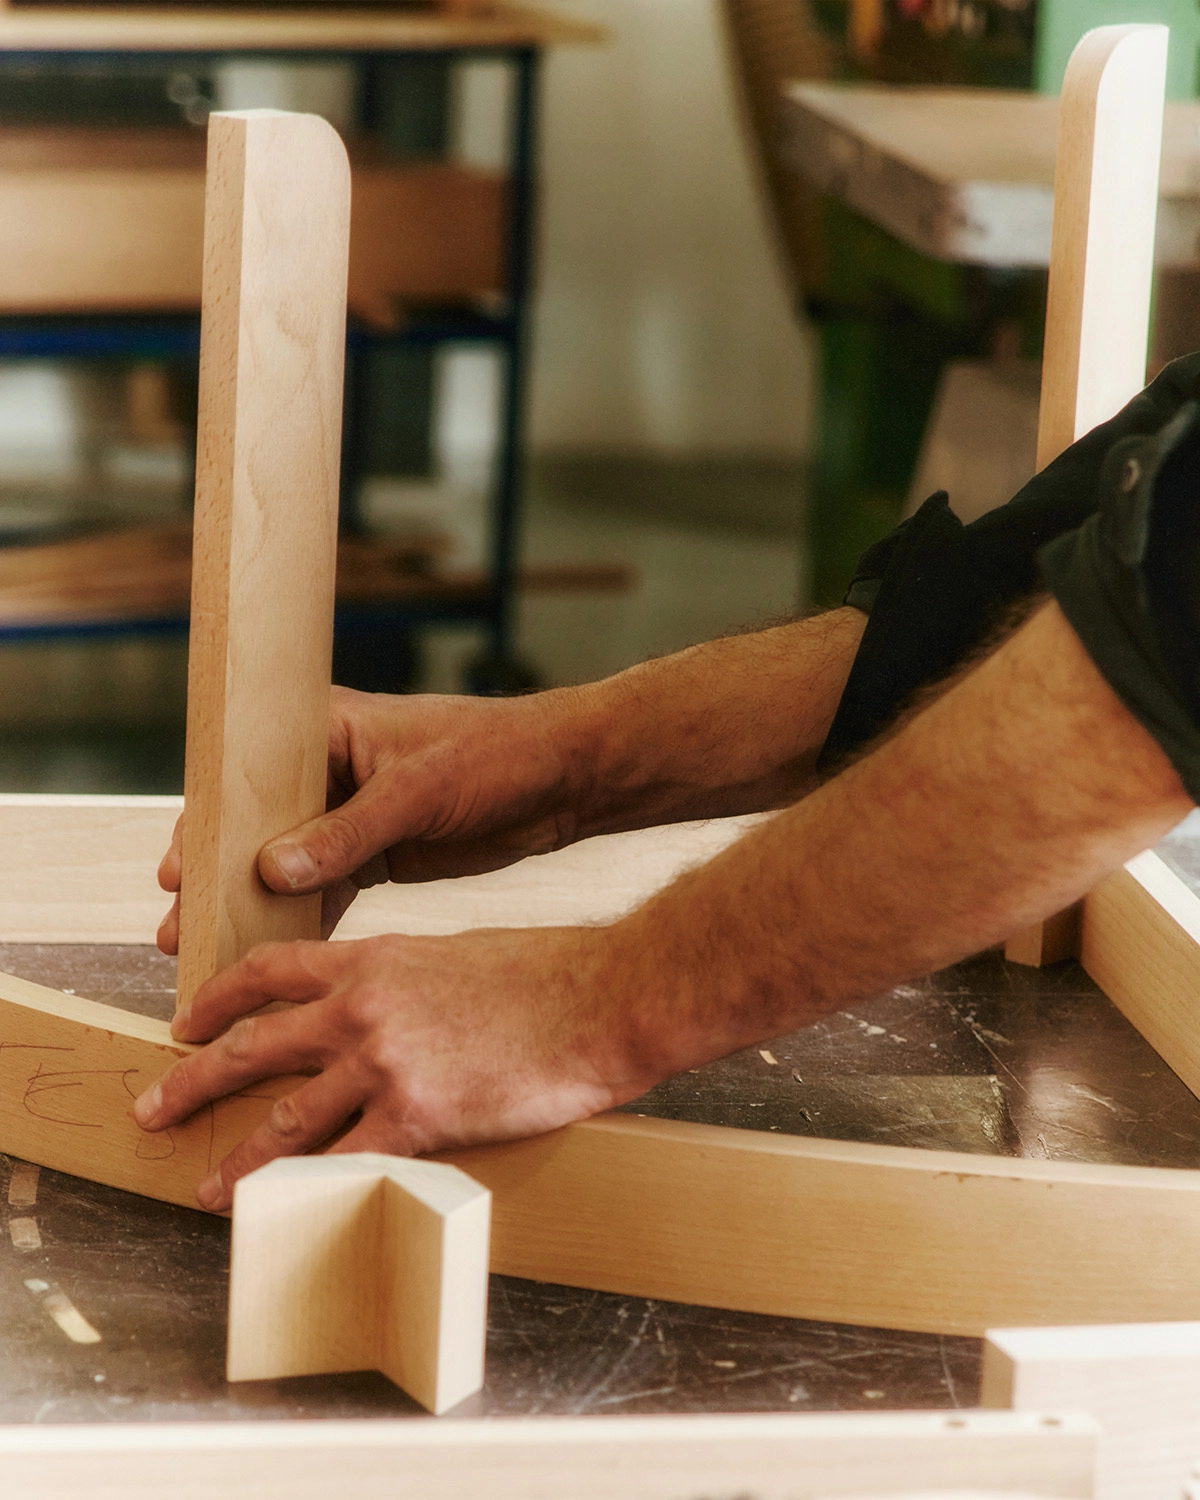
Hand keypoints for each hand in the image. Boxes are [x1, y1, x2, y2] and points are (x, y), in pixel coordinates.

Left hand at [134, 924, 650, 1211]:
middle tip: (154, 1105)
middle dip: (193, 1080)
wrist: (604, 997)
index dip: (218, 997)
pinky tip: (286, 1214)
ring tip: (207, 1189)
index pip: (269, 970)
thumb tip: (389, 1009)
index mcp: (374, 959)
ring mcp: (386, 1061)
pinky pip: (347, 1163)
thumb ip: (406, 980)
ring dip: (239, 1160)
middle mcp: (363, 1007)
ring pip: (285, 1118)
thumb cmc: (549, 972)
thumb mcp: (456, 955)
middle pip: (253, 1045)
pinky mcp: (420, 1115)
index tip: (185, 1020)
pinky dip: (311, 1192)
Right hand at [158, 684, 589, 952]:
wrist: (568, 778)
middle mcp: (329, 769)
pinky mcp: (380, 853)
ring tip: (214, 954)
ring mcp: (352, 814)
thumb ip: (349, 832)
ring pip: (286, 865)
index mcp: (328, 727)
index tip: (179, 872)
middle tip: (183, 929)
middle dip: (219, 876)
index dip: (207, 822)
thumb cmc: (499, 753)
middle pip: (255, 825)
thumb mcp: (420, 790)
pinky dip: (303, 919)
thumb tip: (272, 869)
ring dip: (255, 906)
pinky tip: (275, 954)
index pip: (246, 771)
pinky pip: (326, 890)